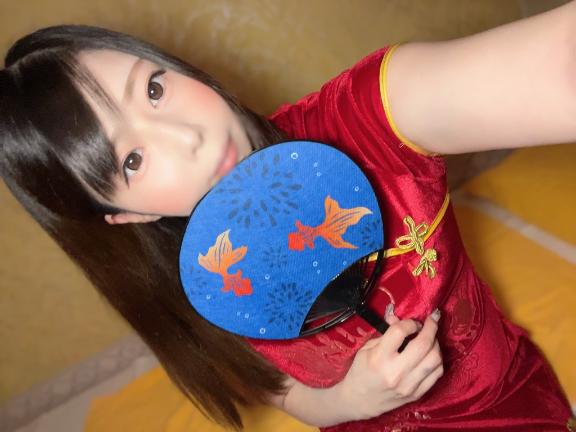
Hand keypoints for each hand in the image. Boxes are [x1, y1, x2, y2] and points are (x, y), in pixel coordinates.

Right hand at [334, 306, 442, 420]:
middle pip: (423, 344)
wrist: (359, 401)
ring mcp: (409, 385)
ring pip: (435, 359)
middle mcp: (396, 372)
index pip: (400, 332)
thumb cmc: (361, 371)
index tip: (412, 322)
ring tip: (431, 339)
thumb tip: (399, 318)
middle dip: (431, 327)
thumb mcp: (367, 348)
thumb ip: (386, 333)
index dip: (409, 322)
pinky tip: (431, 354)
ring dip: (436, 344)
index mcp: (379, 358)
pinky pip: (437, 374)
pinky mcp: (417, 394)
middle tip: (431, 320)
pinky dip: (437, 360)